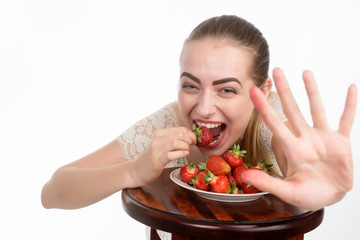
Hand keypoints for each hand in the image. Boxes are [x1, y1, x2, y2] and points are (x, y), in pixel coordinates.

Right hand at [130, 127, 195, 186]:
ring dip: (186, 146)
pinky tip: (185, 154)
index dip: (190, 134)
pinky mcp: (156, 161)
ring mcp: (156, 150)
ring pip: (175, 142)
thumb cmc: (151, 159)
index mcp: (159, 134)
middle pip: (179, 134)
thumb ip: (171, 140)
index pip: (179, 129)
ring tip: (188, 150)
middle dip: (190, 139)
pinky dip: (180, 154)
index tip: (194, 140)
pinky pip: (170, 155)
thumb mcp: (160, 146)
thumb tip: (188, 138)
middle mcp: (157, 140)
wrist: (136, 171)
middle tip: (193, 145)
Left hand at [243, 67, 356, 210]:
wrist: (329, 196)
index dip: (264, 108)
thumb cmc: (307, 194)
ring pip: (317, 110)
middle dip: (285, 90)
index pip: (274, 123)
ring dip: (312, 91)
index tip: (253, 91)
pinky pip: (346, 121)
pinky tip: (351, 88)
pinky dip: (350, 105)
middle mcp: (305, 138)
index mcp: (291, 149)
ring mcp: (323, 138)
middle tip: (276, 71)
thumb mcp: (287, 191)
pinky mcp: (341, 142)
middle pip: (293, 110)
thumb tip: (245, 175)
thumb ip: (268, 182)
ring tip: (306, 72)